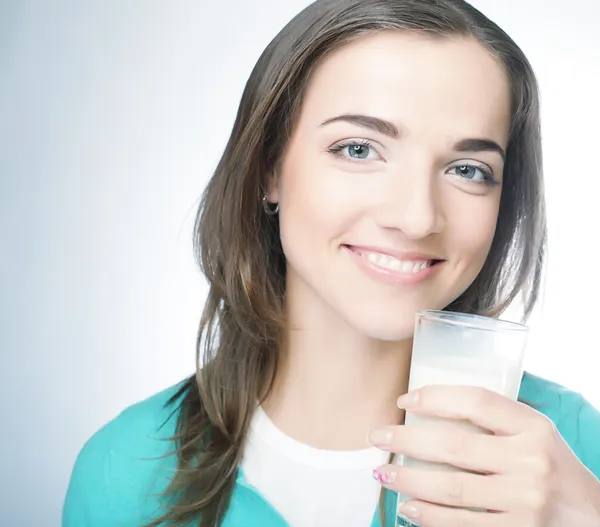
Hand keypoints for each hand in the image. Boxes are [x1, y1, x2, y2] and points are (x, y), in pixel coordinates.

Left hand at [369, 385, 599, 526]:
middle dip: (406, 440)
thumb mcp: (534, 431)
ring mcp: (524, 501)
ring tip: (383, 473)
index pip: (477, 401)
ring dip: (409, 481)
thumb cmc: (550, 464)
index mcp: (533, 427)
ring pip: (451, 488)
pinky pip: (462, 524)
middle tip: (377, 436)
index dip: (435, 397)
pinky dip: (429, 517)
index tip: (405, 400)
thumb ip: (495, 418)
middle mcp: (530, 461)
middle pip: (454, 445)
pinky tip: (408, 508)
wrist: (590, 515)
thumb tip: (428, 405)